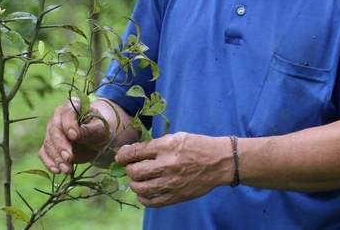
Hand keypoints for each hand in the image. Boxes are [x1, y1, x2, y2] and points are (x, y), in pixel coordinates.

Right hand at [38, 98, 114, 173]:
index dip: (69, 124)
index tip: (74, 136)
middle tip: (69, 158)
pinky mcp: (50, 144)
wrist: (97, 138)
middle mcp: (58, 116)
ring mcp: (52, 130)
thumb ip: (88, 130)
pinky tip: (57, 170)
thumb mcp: (100, 129)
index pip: (67, 113)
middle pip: (54, 130)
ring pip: (48, 143)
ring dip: (56, 158)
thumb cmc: (100, 129)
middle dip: (61, 145)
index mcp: (73, 106)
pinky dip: (49, 162)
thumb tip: (74, 135)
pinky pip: (44, 153)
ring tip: (67, 169)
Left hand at [115, 132, 231, 206]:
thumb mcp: (176, 138)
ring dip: (135, 184)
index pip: (135, 153)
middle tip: (133, 168)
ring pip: (140, 188)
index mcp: (166, 147)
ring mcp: (171, 183)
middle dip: (129, 170)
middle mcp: (166, 165)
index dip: (123, 155)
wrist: (219, 162)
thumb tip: (132, 152)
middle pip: (134, 172)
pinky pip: (152, 202)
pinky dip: (143, 198)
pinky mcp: (176, 196)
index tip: (120, 157)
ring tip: (138, 180)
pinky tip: (145, 192)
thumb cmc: (197, 146)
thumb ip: (155, 145)